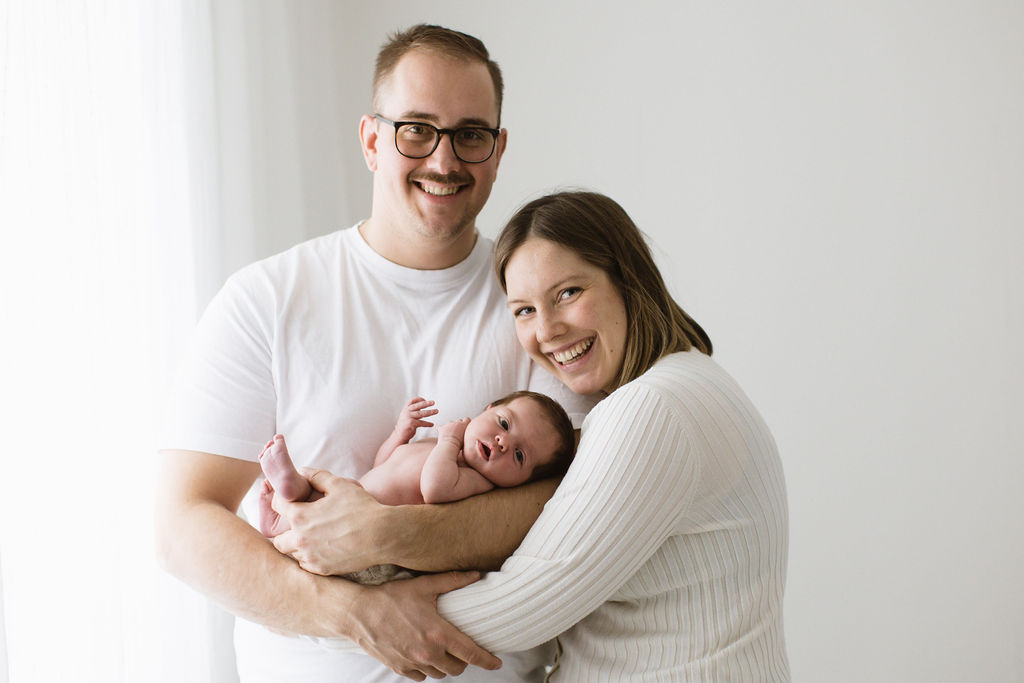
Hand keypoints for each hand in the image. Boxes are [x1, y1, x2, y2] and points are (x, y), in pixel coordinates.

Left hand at [271, 469, 392, 574]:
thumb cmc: (361, 508)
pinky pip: (307, 564)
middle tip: (299, 525)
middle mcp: (300, 539)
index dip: (282, 500)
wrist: (381, 535)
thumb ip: (317, 477)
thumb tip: (303, 471)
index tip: (290, 500)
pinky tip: (323, 548)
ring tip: (313, 537)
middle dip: (285, 530)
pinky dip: (310, 556)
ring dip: (298, 545)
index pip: (277, 506)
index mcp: (300, 516)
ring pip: (292, 553)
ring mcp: (310, 557)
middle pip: (277, 539)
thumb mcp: (340, 486)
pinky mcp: (322, 569)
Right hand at [350, 572, 501, 680]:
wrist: (358, 613)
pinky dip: (427, 669)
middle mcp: (427, 652)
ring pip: (440, 674)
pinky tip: (424, 655)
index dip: (487, 660)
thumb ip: (452, 581)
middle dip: (464, 661)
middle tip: (462, 648)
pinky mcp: (400, 669)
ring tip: (443, 650)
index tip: (496, 663)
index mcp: (438, 633)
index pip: (471, 653)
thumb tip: (476, 574)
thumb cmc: (391, 597)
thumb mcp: (423, 585)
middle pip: (457, 668)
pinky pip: (421, 677)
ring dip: (445, 665)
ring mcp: (413, 663)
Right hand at [395, 397, 438, 442]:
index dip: (419, 399)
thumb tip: (423, 404)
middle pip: (418, 405)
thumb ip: (414, 410)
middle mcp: (406, 412)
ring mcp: (408, 417)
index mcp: (405, 409)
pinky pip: (421, 423)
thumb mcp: (408, 415)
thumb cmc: (405, 425)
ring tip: (436, 411)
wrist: (399, 435)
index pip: (412, 400)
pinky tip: (432, 424)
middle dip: (426, 403)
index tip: (425, 400)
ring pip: (421, 413)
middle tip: (433, 402)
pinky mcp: (410, 423)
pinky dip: (427, 424)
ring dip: (430, 412)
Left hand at [437, 418, 468, 446]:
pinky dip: (439, 428)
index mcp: (464, 425)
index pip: (467, 419)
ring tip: (450, 433)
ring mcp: (449, 424)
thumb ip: (467, 434)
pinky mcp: (442, 428)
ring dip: (450, 426)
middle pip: (458, 420)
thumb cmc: (459, 444)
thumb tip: (467, 436)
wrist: (450, 445)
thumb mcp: (467, 439)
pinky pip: (439, 426)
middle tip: (458, 431)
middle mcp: (457, 423)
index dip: (466, 422)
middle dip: (458, 425)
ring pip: (450, 423)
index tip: (465, 425)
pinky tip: (439, 431)